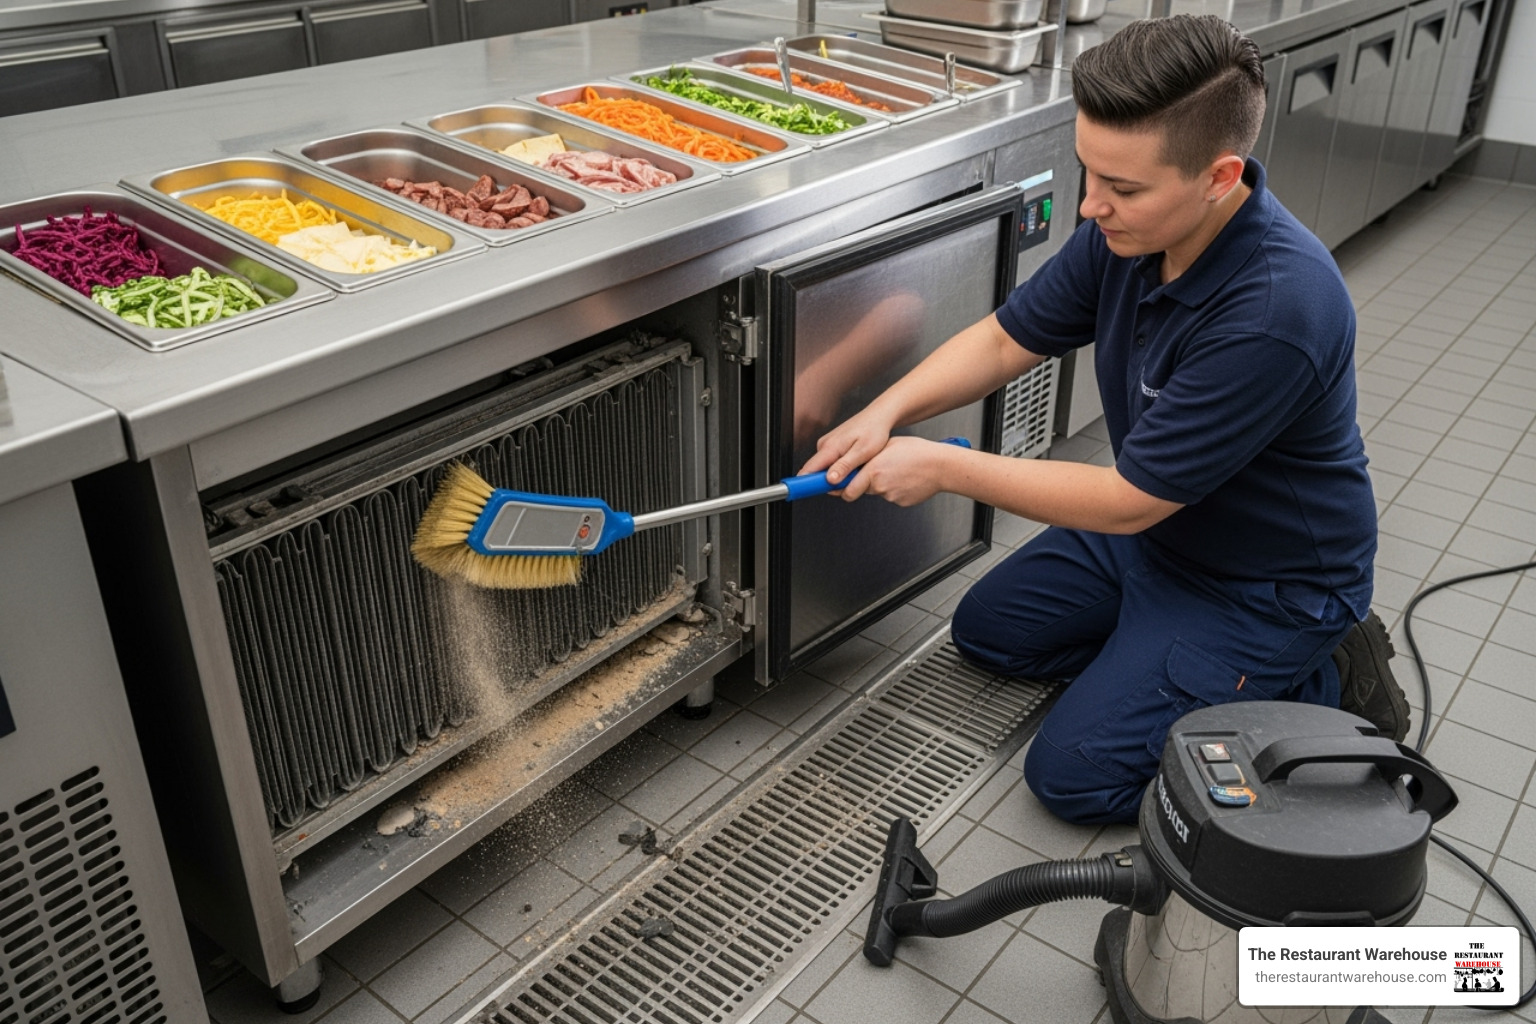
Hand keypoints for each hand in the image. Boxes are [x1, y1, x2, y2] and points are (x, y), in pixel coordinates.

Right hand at [797, 404, 897, 486]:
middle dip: (828, 482)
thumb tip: (830, 479)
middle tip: (848, 482)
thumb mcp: (863, 451)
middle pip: (815, 472)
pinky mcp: (832, 445)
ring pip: (824, 468)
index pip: (808, 469)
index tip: (809, 492)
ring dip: (836, 475)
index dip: (806, 484)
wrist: (879, 416)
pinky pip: (830, 462)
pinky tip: (853, 464)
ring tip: (855, 470)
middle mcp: (825, 445)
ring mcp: (827, 444)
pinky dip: (840, 468)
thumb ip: (845, 466)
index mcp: (830, 447)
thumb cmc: (874, 431)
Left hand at [838, 435, 956, 505]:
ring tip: (895, 471)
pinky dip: (894, 489)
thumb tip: (852, 463)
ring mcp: (889, 496)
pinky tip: (904, 478)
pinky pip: (890, 496)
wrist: (941, 466)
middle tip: (867, 475)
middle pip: (858, 491)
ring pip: (875, 492)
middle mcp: (879, 485)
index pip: (846, 487)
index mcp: (873, 469)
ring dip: (879, 485)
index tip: (828, 489)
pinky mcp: (900, 502)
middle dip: (857, 486)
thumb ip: (867, 457)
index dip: (837, 488)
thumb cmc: (917, 452)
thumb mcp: (888, 446)